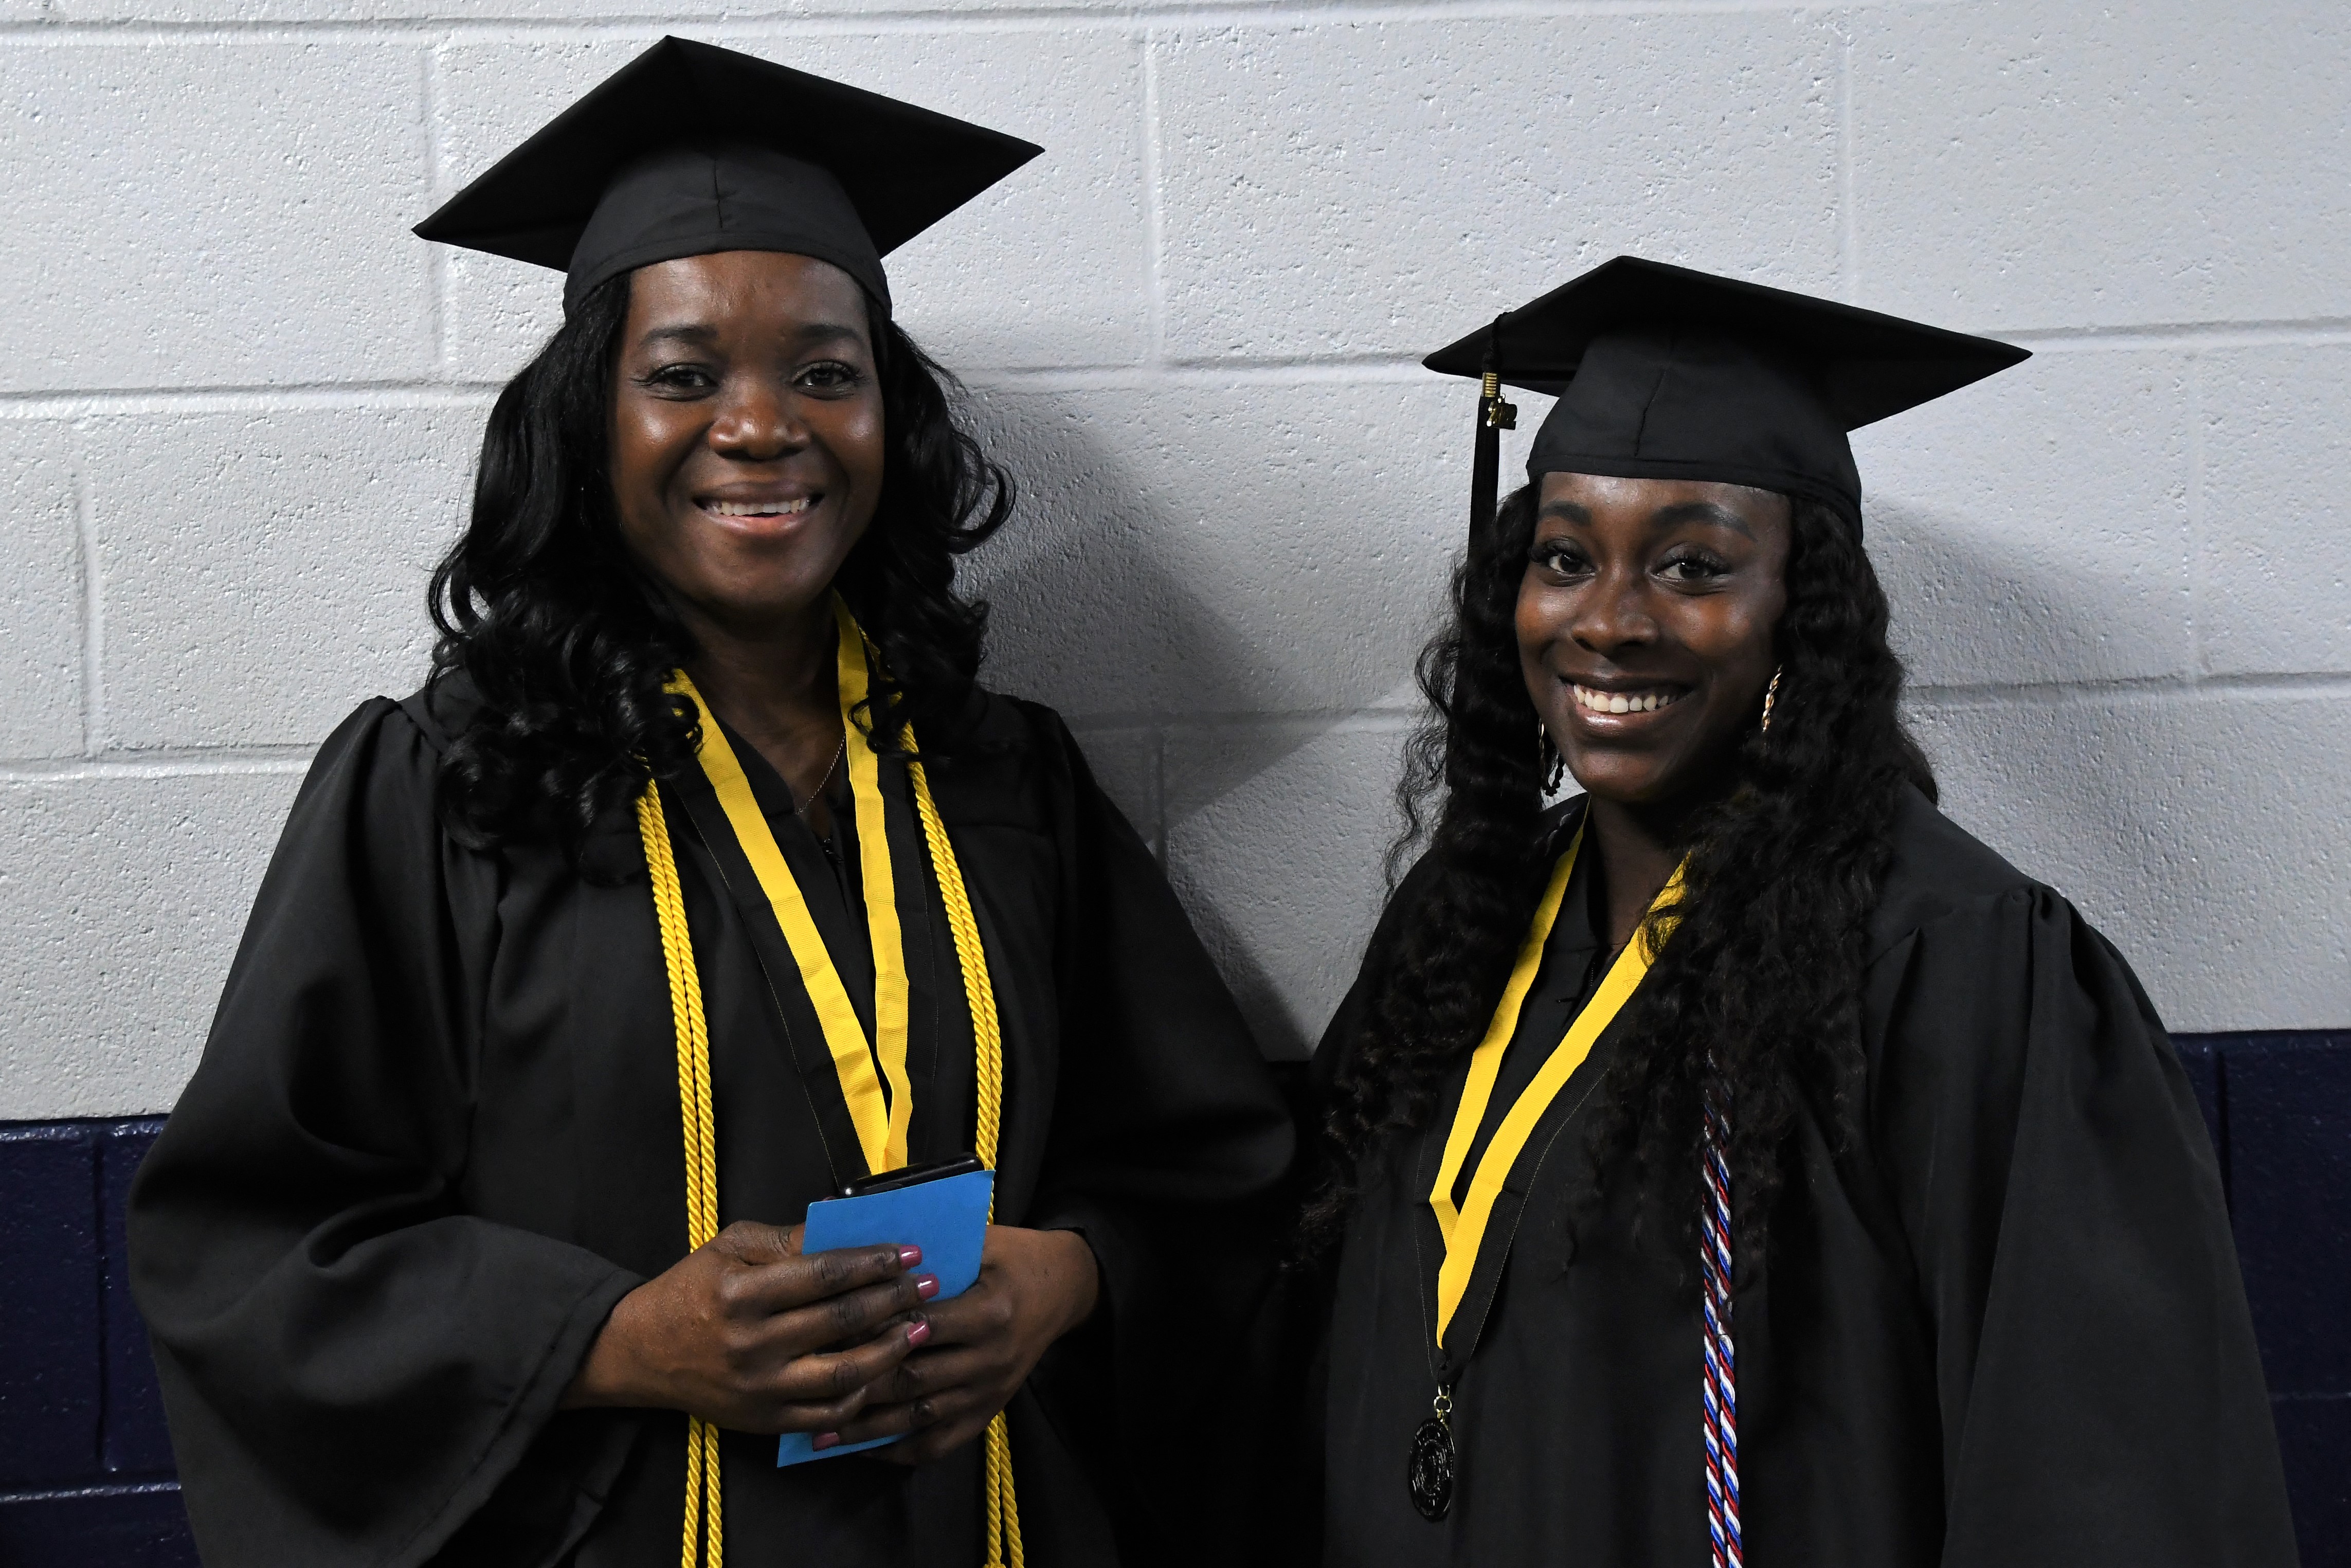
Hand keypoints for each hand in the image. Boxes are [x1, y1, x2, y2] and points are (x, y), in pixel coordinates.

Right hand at [563, 1221, 938, 1433]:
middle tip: (928, 1285)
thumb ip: (787, 1239)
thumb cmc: (692, 1289)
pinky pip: (826, 1416)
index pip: (824, 1275)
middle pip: (841, 1321)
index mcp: (742, 1293)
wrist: (639, 1352)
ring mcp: (760, 1388)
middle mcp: (752, 1343)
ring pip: (843, 1375)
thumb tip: (847, 1227)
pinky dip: (860, 1397)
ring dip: (889, 1351)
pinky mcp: (763, 1420)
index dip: (872, 1262)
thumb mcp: (729, 1247)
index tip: (907, 1251)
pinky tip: (882, 1373)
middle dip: (893, 1300)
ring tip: (919, 1329)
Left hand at [830, 1225, 1099, 1462]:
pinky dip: (900, 1450)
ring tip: (819, 1432)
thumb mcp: (978, 1240)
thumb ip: (928, 1250)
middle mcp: (990, 1359)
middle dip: (857, 1384)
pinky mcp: (988, 1413)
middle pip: (913, 1378)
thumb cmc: (1011, 1256)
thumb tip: (860, 1248)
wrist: (1065, 1288)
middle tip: (806, 1388)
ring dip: (867, 1428)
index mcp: (988, 1312)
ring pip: (919, 1416)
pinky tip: (863, 1448)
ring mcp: (989, 1392)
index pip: (917, 1326)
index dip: (870, 1329)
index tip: (823, 1332)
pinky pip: (939, 1442)